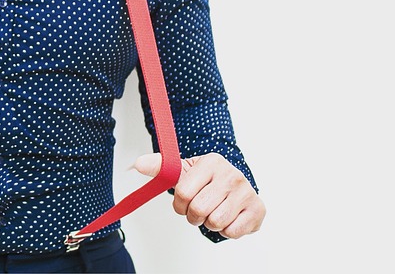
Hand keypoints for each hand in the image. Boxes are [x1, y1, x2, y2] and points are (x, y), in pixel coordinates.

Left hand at [133, 152, 265, 238]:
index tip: (186, 201)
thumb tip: (138, 164)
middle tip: (202, 209)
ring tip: (216, 211)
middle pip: (198, 210)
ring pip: (215, 222)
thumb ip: (162, 168)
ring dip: (211, 223)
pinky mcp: (257, 209)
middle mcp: (232, 174)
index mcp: (212, 162)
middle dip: (195, 216)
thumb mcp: (185, 172)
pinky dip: (227, 230)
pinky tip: (230, 217)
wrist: (238, 187)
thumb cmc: (210, 182)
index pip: (183, 193)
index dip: (180, 205)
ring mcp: (246, 192)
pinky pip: (232, 231)